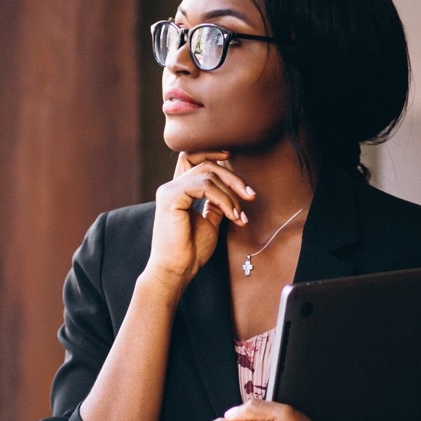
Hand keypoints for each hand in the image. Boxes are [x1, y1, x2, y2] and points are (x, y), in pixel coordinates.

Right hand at [144, 151, 253, 289]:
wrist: (178, 269)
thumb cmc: (191, 250)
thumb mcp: (210, 222)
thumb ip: (216, 204)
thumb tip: (230, 193)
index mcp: (178, 191)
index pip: (191, 158)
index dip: (211, 151)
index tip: (231, 156)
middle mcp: (171, 187)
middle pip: (205, 163)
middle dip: (232, 177)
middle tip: (251, 194)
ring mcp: (169, 190)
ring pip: (207, 173)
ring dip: (231, 193)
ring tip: (239, 215)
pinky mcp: (170, 197)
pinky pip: (203, 186)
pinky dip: (223, 199)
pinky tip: (231, 215)